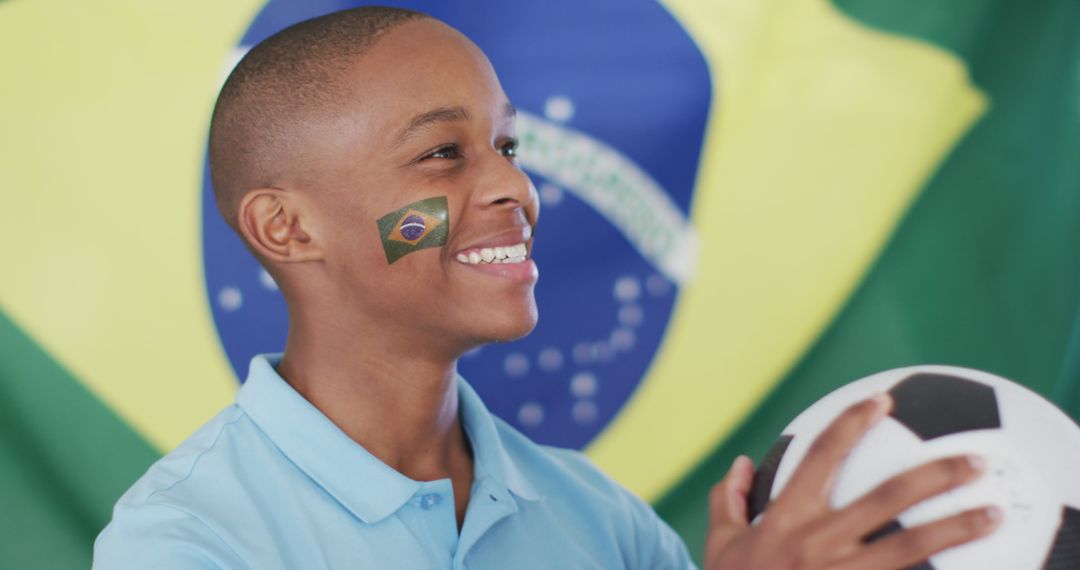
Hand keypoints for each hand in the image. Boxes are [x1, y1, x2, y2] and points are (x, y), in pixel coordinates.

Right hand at [704, 394, 1001, 568]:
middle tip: (974, 461)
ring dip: (957, 528)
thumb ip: (727, 502)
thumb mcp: (721, 547)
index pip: (822, 455)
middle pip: (887, 497)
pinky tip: (974, 569)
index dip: (852, 422)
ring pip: (910, 545)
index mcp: (785, 518)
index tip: (883, 400)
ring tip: (993, 514)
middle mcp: (819, 542)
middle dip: (934, 475)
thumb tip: (740, 465)